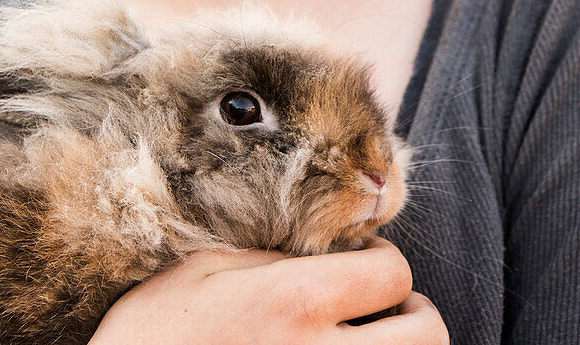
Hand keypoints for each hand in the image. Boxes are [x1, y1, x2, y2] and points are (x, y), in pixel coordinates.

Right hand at [87, 236, 448, 344]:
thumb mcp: (200, 270)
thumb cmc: (151, 335)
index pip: (392, 273)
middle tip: (381, 311)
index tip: (360, 268)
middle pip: (428, 334)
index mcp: (293, 303)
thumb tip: (320, 245)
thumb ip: (267, 254)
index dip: (381, 263)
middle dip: (412, 314)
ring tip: (366, 342)